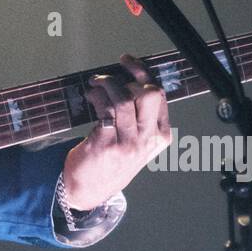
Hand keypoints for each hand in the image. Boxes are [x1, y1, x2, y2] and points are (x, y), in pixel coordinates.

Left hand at [62, 54, 171, 209]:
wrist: (90, 188)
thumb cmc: (113, 160)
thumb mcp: (138, 141)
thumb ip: (141, 116)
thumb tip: (129, 79)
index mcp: (160, 135)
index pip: (159, 94)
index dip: (142, 72)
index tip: (126, 62)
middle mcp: (147, 139)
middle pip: (148, 94)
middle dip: (126, 77)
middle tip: (107, 78)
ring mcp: (128, 143)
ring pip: (124, 98)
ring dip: (106, 84)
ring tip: (94, 86)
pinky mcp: (106, 144)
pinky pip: (105, 109)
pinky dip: (96, 96)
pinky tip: (91, 97)